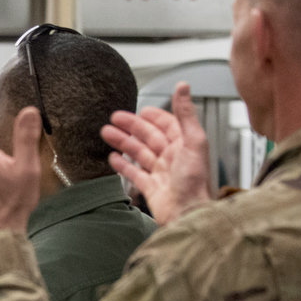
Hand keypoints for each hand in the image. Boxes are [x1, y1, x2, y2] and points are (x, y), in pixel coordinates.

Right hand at [101, 82, 212, 224]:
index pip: (168, 125)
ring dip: (123, 142)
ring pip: (138, 153)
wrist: (187, 213)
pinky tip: (113, 158)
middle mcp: (172, 158)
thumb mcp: (192, 141)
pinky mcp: (150, 188)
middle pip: (149, 137)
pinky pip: (134, 173)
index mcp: (184, 145)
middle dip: (131, 127)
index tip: (141, 109)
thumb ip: (186, 113)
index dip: (155, 116)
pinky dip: (123, 165)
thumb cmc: (194, 182)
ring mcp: (160, 173)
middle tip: (114, 118)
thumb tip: (183, 86)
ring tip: (106, 133)